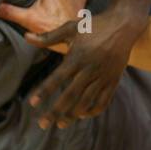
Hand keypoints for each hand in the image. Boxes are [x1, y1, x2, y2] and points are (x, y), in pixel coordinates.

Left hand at [27, 5, 144, 127]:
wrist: (124, 26)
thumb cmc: (94, 25)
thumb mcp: (71, 27)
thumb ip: (48, 37)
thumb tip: (26, 37)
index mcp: (78, 57)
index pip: (57, 78)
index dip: (44, 91)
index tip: (32, 103)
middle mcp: (90, 69)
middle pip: (71, 95)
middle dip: (56, 111)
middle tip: (43, 124)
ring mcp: (103, 77)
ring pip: (86, 101)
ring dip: (72, 115)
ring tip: (61, 124)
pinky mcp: (113, 81)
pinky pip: (103, 101)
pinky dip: (93, 111)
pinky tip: (81, 115)